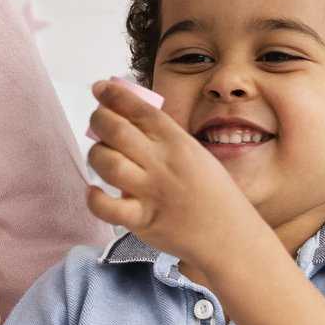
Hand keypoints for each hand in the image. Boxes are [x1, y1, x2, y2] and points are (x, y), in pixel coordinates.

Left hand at [84, 78, 250, 265]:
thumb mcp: (195, 154)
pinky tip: (95, 191)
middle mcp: (163, 164)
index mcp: (178, 142)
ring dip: (95, 155)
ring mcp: (152, 192)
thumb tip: (129, 118)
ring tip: (100, 157)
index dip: (114, 95)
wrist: (230, 235)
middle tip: (97, 121)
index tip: (100, 89)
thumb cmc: (212, 193)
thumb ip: (165, 138)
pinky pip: (107, 208)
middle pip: (116, 130)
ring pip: (108, 163)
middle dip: (98, 119)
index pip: (140, 109)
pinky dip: (94, 198)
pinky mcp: (143, 220)